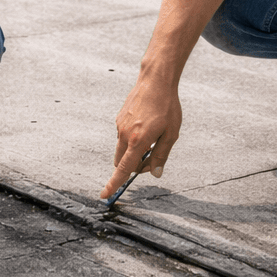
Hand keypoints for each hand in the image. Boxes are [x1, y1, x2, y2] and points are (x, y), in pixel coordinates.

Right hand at [100, 75, 180, 198]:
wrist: (155, 81)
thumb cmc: (167, 107)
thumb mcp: (171, 133)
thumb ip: (161, 155)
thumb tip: (155, 173)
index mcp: (138, 141)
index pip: (123, 170)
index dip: (114, 184)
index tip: (104, 196)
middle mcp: (125, 135)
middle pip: (121, 162)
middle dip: (133, 166)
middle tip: (152, 157)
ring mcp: (120, 125)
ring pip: (122, 149)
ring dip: (133, 152)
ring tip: (153, 135)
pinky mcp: (119, 118)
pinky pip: (122, 136)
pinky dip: (131, 139)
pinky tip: (146, 124)